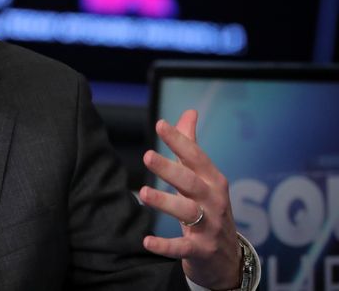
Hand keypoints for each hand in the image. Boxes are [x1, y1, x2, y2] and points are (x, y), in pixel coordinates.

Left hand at [139, 109, 241, 289]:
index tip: (160, 124)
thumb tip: (189, 112)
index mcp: (213, 180)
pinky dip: (166, 245)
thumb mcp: (203, 178)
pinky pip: (182, 247)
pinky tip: (147, 241)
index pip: (196, 157)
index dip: (179, 141)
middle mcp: (214, 201)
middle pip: (191, 182)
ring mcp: (210, 227)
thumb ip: (191, 146)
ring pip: (187, 212)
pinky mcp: (200, 251)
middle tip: (147, 155)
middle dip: (170, 169)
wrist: (227, 258)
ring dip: (166, 202)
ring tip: (143, 192)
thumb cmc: (209, 209)